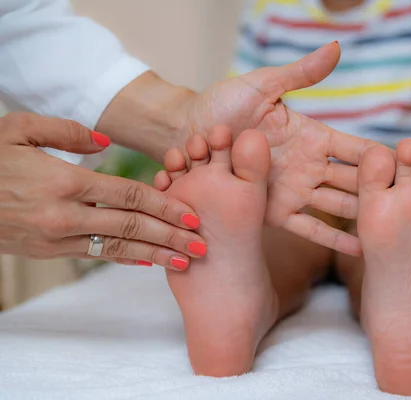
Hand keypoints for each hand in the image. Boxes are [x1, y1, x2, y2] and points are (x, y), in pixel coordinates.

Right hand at [0, 113, 205, 269]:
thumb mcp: (19, 129)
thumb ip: (67, 130)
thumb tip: (104, 142)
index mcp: (65, 181)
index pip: (129, 195)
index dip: (164, 206)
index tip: (191, 214)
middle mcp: (65, 214)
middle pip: (132, 226)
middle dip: (171, 237)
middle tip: (202, 246)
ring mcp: (57, 237)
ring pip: (118, 247)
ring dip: (156, 255)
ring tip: (185, 262)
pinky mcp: (50, 250)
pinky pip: (96, 254)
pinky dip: (125, 258)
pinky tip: (148, 262)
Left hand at [188, 43, 374, 255]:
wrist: (187, 135)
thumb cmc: (223, 106)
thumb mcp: (263, 87)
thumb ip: (300, 75)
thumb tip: (335, 47)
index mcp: (311, 136)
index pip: (356, 149)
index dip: (382, 156)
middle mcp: (308, 166)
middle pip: (355, 182)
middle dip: (381, 192)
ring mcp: (294, 190)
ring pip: (339, 206)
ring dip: (364, 218)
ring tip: (394, 233)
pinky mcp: (274, 211)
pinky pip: (307, 227)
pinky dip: (332, 239)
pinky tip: (359, 251)